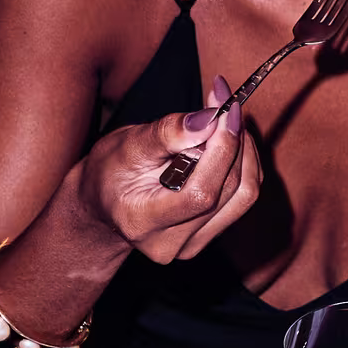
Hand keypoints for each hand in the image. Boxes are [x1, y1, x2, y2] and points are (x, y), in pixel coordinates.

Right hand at [69, 79, 262, 265]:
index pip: (201, 193)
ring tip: (226, 119)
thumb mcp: (127, 144)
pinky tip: (227, 141)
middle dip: (234, 141)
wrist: (103, 204)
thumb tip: (209, 119)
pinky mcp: (208, 236)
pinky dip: (242, 165)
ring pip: (243, 195)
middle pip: (228, 191)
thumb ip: (167, 133)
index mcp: (144, 222)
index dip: (222, 149)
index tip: (224, 109)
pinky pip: (241, 199)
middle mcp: (172, 243)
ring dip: (244, 151)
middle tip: (226, 103)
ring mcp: (193, 245)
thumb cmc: (109, 171)